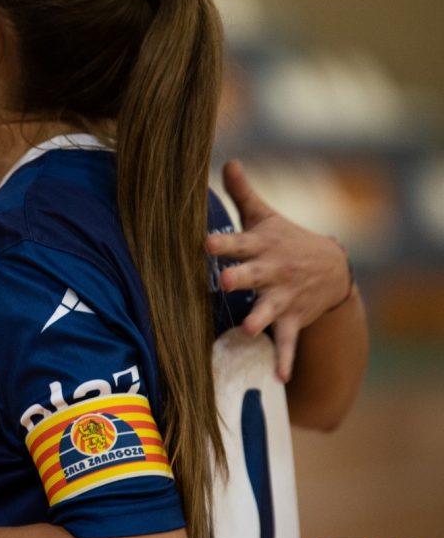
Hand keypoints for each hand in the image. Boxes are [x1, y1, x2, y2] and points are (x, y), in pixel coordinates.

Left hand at [205, 160, 350, 381]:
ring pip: (269, 310)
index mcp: (260, 246)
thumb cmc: (285, 240)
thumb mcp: (265, 216)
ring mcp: (284, 297)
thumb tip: (227, 159)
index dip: (222, 242)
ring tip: (249, 330)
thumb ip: (242, 193)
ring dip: (260, 319)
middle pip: (253, 275)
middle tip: (225, 281)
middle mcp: (272, 272)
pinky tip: (280, 378)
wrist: (334, 270)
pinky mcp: (293, 319)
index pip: (238, 242)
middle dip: (240, 278)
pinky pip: (289, 343)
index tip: (204, 242)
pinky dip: (285, 360)